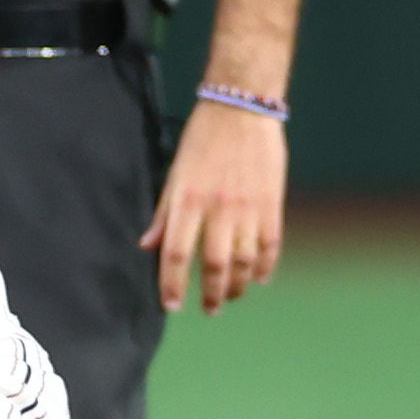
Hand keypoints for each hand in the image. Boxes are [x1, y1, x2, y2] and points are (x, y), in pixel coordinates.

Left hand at [140, 100, 287, 314]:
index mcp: (188, 201)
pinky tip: (258, 278)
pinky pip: (271, 244)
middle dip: (211, 294)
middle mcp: (218, 208)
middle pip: (215, 265)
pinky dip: (265, 266)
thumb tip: (147, 247)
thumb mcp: (175, 174)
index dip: (173, 284)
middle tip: (209, 309)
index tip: (172, 305)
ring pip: (245, 260)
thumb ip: (164, 214)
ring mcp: (248, 207)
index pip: (177, 254)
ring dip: (238, 285)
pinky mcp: (272, 203)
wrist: (242, 109)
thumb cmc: (202, 140)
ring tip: (230, 296)